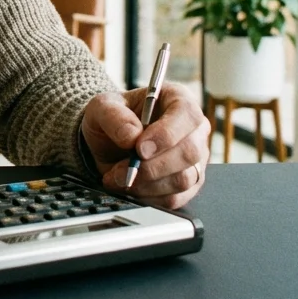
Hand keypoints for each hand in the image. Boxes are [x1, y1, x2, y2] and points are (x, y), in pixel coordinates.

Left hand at [80, 83, 208, 208]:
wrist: (109, 142)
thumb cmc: (113, 118)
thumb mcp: (102, 107)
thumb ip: (114, 117)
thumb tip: (131, 136)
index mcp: (178, 100)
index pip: (187, 115)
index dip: (166, 135)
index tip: (139, 149)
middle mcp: (193, 129)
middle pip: (190, 152)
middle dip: (152, 166)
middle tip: (122, 169)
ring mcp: (195, 159)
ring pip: (184, 179)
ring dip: (146, 184)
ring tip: (118, 177)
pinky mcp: (189, 184)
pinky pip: (176, 198)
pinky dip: (148, 197)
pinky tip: (129, 187)